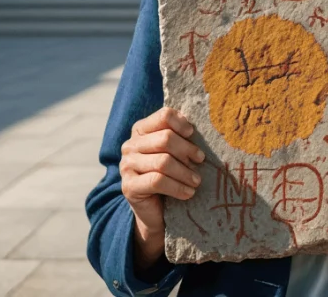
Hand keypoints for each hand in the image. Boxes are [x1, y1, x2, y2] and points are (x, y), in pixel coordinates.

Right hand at [121, 107, 205, 270]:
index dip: (181, 123)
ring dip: (185, 172)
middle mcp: (130, 145)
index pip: (163, 116)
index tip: (192, 134)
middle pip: (165, 139)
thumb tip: (195, 127)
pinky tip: (188, 193)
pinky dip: (177, 187)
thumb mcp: (175, 153)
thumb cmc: (170, 175)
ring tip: (196, 181)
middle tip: (200, 160)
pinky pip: (157, 181)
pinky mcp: (129, 186)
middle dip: (187, 150)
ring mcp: (127, 166)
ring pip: (162, 162)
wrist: (156, 210)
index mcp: (141, 130)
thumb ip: (180, 137)